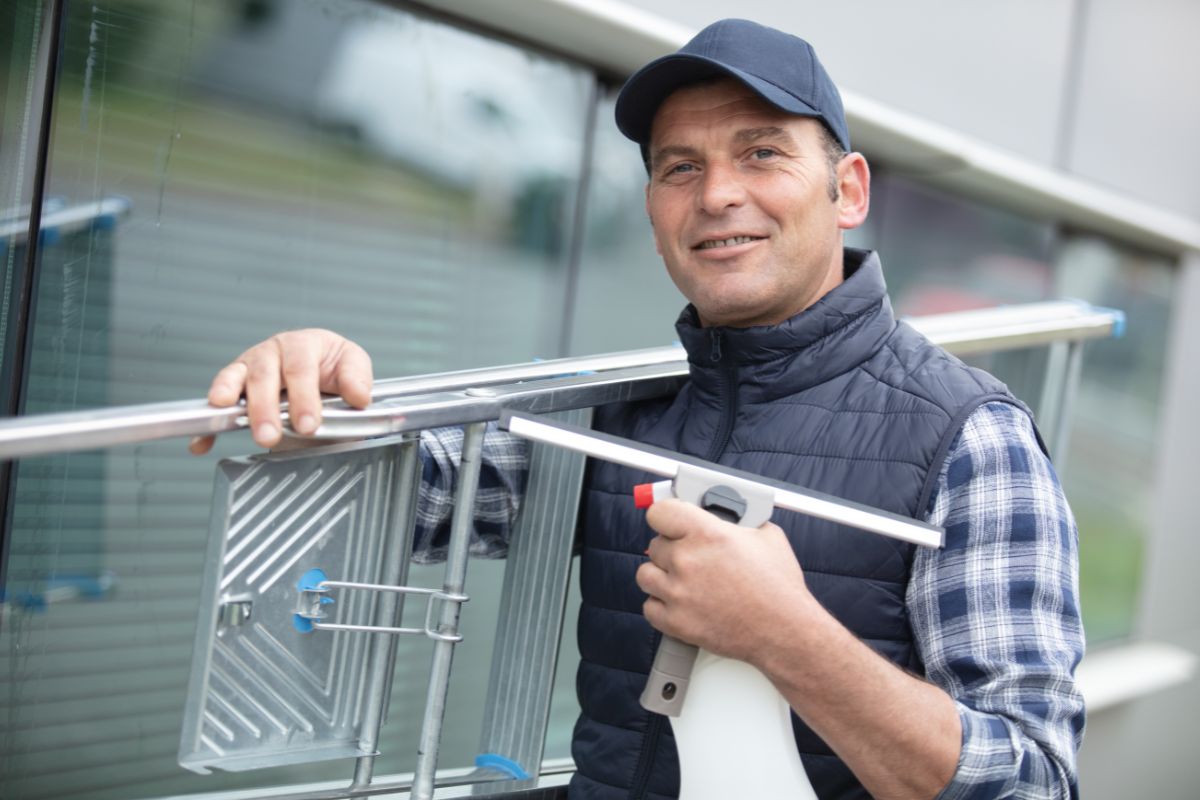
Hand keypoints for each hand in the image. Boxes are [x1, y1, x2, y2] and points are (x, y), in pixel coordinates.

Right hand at [189, 329, 372, 453]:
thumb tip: (359, 396)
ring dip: (233, 406)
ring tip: (231, 424)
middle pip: (263, 375)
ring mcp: (249, 367)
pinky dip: (206, 426)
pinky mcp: (233, 386)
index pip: (300, 368)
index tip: (308, 424)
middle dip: (265, 408)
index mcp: (303, 344)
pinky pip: (216, 404)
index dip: (304, 396)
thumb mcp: (352, 365)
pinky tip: (201, 444)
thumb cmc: (332, 366)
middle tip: (270, 435)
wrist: (317, 370)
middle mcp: (271, 352)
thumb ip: (357, 378)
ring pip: (235, 382)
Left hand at [636, 498, 817, 666]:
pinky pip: (649, 607)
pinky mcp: (676, 622)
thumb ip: (737, 520)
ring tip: (683, 580)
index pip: (659, 512)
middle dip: (671, 548)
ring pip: (645, 575)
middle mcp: (687, 560)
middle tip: (690, 555)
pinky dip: (661, 605)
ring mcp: (678, 593)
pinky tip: (681, 602)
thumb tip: (722, 514)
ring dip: (661, 576)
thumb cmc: (779, 587)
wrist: (785, 631)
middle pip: (654, 545)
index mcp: (707, 533)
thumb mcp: (766, 535)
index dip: (665, 516)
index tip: (670, 521)